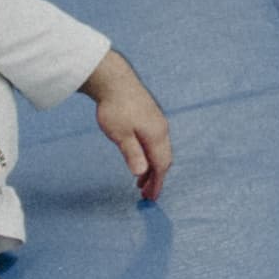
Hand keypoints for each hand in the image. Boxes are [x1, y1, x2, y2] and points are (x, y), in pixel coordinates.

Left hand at [81, 49, 173, 200]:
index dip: (157, 183)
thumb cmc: (115, 107)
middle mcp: (162, 130)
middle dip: (156, 178)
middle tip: (145, 192)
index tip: (151, 198)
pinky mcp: (151, 117)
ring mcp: (158, 122)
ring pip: (160, 150)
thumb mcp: (120, 135)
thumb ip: (132, 154)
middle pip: (164, 159)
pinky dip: (151, 155)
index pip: (161, 166)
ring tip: (141, 179)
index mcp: (156, 135)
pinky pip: (156, 142)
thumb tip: (141, 173)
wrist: (114, 80)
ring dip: (153, 167)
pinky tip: (140, 157)